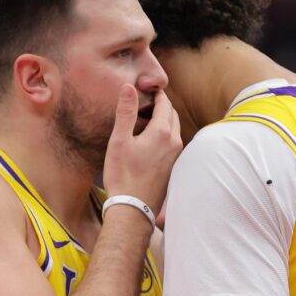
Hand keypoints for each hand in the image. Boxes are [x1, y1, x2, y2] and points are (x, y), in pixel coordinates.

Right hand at [103, 86, 182, 214]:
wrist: (133, 209)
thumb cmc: (123, 176)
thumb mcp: (119, 141)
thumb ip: (126, 112)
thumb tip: (129, 87)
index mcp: (162, 132)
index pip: (164, 103)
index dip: (156, 93)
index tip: (146, 88)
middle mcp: (174, 142)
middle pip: (172, 115)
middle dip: (161, 105)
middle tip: (145, 101)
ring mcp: (176, 156)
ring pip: (173, 129)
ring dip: (163, 120)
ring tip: (145, 119)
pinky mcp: (173, 167)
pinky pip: (172, 143)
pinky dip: (164, 135)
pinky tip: (148, 141)